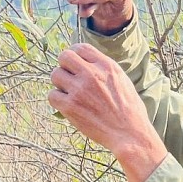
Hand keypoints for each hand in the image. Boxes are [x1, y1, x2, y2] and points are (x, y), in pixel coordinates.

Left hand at [48, 43, 166, 181]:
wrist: (129, 134)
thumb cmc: (130, 111)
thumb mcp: (123, 81)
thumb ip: (105, 70)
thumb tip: (89, 64)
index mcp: (107, 66)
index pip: (80, 47)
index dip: (75, 55)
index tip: (76, 64)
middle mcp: (92, 74)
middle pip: (64, 56)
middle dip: (64, 66)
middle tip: (70, 78)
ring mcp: (79, 90)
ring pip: (55, 75)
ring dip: (60, 84)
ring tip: (70, 93)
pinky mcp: (70, 107)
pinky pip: (52, 95)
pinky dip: (58, 100)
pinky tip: (67, 106)